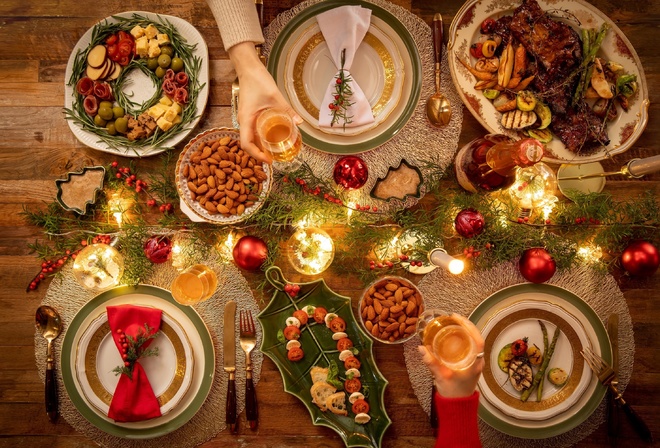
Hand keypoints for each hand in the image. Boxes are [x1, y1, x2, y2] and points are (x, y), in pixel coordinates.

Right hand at [228, 42, 301, 162]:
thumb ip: (287, 110)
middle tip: (275, 159)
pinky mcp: (249, 115)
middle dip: (260, 154)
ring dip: (260, 147)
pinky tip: (272, 138)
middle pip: (248, 144)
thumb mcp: (275, 96)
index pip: (246, 144)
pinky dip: (261, 138)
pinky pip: (253, 131)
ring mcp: (246, 119)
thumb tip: (299, 123)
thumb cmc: (258, 80)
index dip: (256, 155)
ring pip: (251, 138)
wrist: (248, 68)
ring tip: (275, 152)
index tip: (269, 160)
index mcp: (246, 119)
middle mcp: (244, 121)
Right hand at [418, 314, 484, 398]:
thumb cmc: (453, 392)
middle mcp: (477, 361)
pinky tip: (453, 337)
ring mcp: (474, 363)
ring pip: (472, 342)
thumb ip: (431, 362)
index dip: (469, 327)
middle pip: (475, 338)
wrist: (457, 406)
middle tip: (453, 318)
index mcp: (474, 363)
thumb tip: (421, 348)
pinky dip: (462, 339)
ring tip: (453, 323)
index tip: (458, 318)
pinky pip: (468, 348)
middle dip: (465, 326)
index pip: (478, 340)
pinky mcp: (470, 365)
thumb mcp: (441, 376)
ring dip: (464, 332)